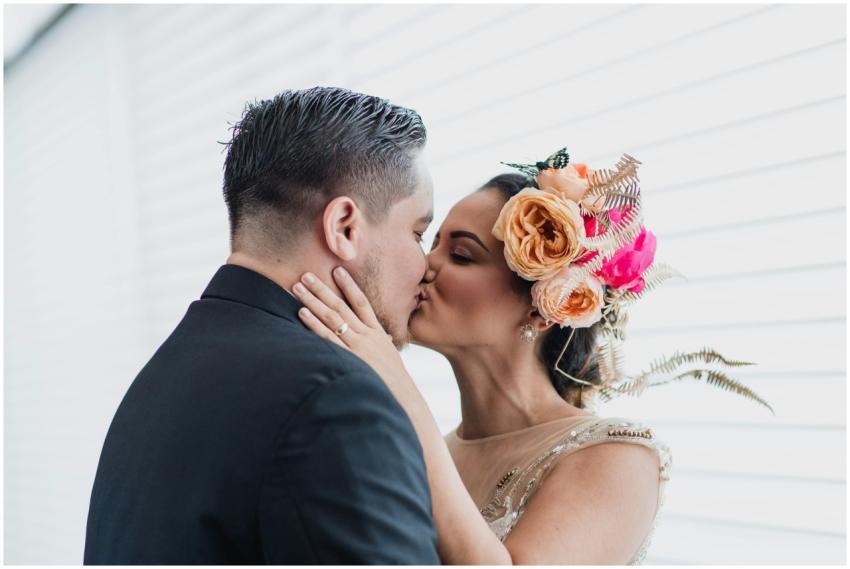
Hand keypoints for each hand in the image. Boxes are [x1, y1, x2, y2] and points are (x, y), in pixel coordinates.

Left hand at [292, 267, 411, 395]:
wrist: (402, 396)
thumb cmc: (393, 379)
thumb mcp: (390, 356)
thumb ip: (383, 344)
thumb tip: (385, 339)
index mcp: (377, 332)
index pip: (361, 302)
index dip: (349, 285)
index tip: (337, 270)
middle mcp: (366, 335)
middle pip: (341, 306)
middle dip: (322, 288)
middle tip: (305, 275)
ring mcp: (357, 345)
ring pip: (331, 317)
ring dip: (312, 301)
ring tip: (297, 288)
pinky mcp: (348, 358)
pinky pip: (327, 337)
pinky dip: (314, 324)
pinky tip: (302, 313)